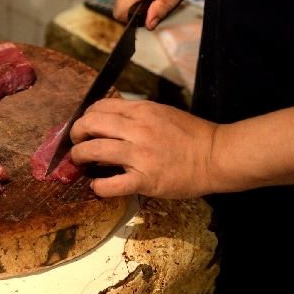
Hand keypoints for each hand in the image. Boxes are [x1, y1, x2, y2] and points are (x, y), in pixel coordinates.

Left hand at [69, 99, 217, 198]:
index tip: (84, 127)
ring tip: (79, 162)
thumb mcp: (162, 113)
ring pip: (95, 150)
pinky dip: (98, 186)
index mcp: (142, 111)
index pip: (100, 107)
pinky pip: (111, 184)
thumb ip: (136, 115)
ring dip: (79, 157)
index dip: (85, 117)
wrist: (217, 156)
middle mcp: (137, 129)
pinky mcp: (145, 179)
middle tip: (75, 144)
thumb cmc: (192, 135)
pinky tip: (97, 186)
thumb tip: (109, 120)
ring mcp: (140, 155)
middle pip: (90, 124)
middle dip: (75, 134)